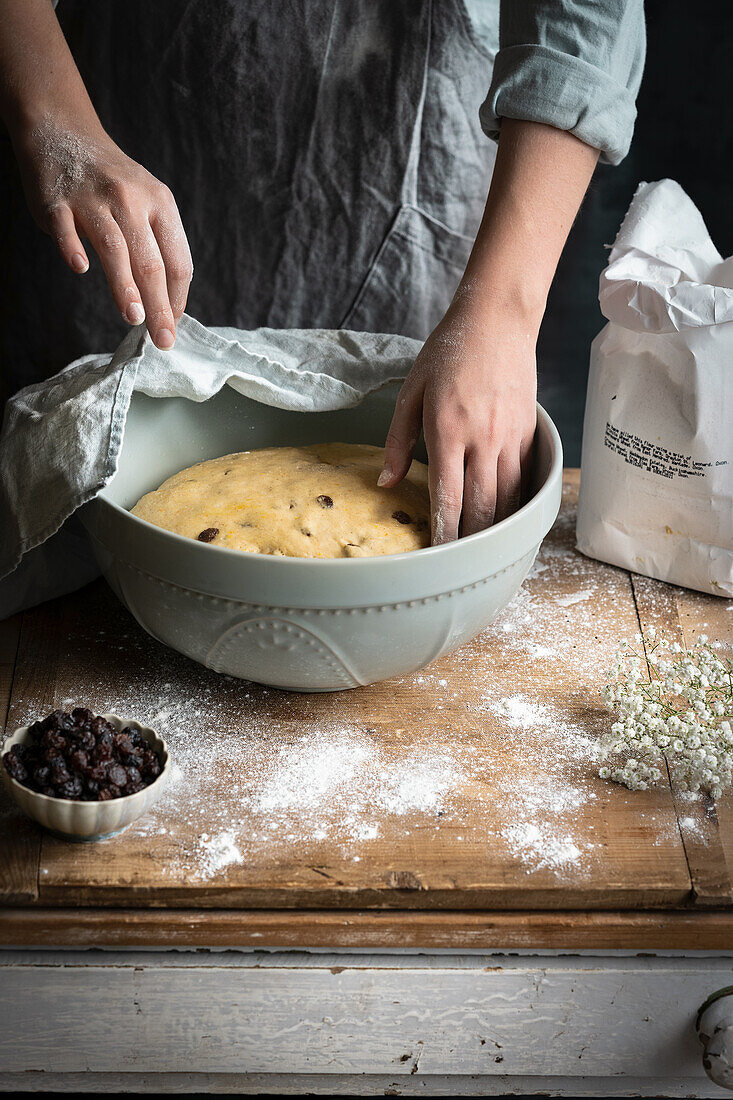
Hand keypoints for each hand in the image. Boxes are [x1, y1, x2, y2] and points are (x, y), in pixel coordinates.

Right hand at [14, 117, 191, 348]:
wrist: (65, 132)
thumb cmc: (112, 183)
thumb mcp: (146, 203)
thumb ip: (156, 247)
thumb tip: (167, 304)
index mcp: (160, 204)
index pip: (178, 261)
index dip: (178, 298)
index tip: (173, 325)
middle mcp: (131, 200)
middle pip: (151, 262)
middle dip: (159, 306)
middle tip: (162, 339)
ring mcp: (92, 198)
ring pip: (115, 248)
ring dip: (125, 286)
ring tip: (134, 317)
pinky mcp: (57, 200)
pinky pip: (65, 227)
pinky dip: (72, 247)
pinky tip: (80, 269)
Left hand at [379, 297, 537, 542]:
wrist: (497, 320)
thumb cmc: (447, 353)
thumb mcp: (410, 391)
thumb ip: (398, 441)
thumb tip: (387, 482)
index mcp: (447, 430)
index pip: (447, 496)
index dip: (444, 531)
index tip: (437, 554)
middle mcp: (482, 439)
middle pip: (481, 506)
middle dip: (470, 539)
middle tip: (459, 562)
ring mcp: (510, 437)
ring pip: (507, 497)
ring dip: (495, 526)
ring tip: (482, 548)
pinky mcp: (528, 432)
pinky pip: (524, 478)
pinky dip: (515, 502)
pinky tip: (506, 517)